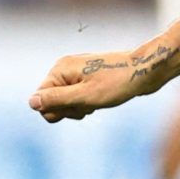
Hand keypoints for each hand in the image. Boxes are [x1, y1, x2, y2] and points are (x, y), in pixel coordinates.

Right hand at [29, 49, 157, 122]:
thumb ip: (57, 99)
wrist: (148, 70)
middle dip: (69, 109)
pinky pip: (78, 98)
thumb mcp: (86, 96)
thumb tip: (31, 103)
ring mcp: (77, 73)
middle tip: (90, 104)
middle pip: (52, 102)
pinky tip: (102, 100)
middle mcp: (65, 68)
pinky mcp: (88, 78)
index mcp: (60, 69)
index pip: (40, 100)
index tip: (78, 106)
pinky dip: (87, 103)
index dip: (57, 110)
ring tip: (99, 101)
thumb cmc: (119, 83)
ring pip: (66, 102)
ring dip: (80, 107)